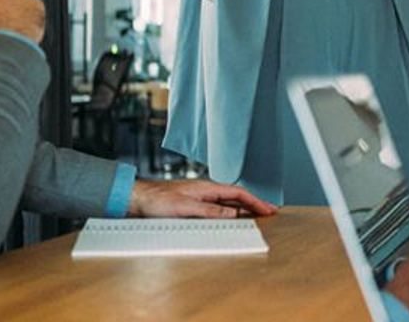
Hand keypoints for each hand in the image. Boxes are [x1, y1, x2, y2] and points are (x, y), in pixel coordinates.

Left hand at [127, 179, 277, 218]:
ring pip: (228, 203)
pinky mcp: (193, 206)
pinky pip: (218, 209)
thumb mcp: (186, 208)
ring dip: (244, 209)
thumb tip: (233, 214)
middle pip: (236, 197)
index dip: (256, 201)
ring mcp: (200, 198)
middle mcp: (206, 192)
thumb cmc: (158, 200)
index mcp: (207, 188)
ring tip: (257, 217)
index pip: (238, 193)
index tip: (269, 210)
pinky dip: (230, 214)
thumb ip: (210, 211)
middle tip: (270, 213)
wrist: (138, 199)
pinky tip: (231, 220)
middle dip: (254, 204)